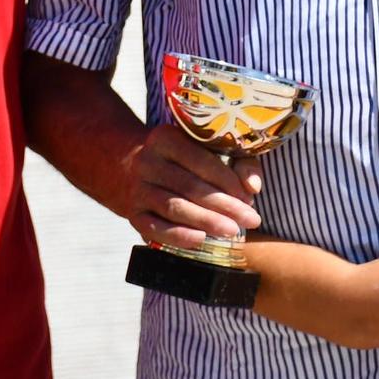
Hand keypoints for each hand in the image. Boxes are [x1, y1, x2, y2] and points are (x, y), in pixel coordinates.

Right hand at [128, 124, 262, 248]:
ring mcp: (137, 188)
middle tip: (251, 220)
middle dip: (224, 205)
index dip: (228, 181)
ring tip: (232, 231)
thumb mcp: (206, 148)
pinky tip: (200, 239)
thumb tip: (253, 186)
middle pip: (189, 186)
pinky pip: (154, 227)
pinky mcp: (132, 213)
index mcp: (166, 139)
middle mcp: (147, 162)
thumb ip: (237, 162)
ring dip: (206, 221)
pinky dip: (178, 235)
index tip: (249, 198)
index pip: (201, 160)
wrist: (126, 166)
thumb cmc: (180, 159)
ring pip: (174, 207)